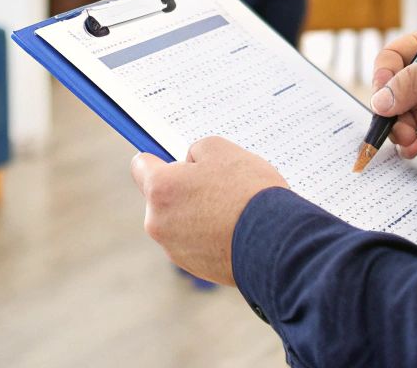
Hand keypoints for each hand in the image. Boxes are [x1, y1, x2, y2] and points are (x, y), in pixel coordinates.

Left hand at [130, 137, 287, 285]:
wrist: (275, 242)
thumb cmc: (248, 192)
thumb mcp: (221, 149)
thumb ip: (195, 152)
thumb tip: (189, 165)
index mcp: (160, 189)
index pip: (140, 166)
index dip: (158, 158)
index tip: (173, 160)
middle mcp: (158, 222)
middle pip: (162, 196)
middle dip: (183, 189)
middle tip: (217, 184)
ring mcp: (174, 249)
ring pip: (180, 220)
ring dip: (198, 213)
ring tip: (232, 209)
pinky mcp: (194, 268)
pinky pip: (196, 243)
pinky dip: (209, 236)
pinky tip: (235, 229)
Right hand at [370, 30, 416, 158]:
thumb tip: (380, 100)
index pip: (394, 58)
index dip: (383, 75)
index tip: (381, 95)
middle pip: (395, 92)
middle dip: (389, 110)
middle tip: (391, 126)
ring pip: (405, 117)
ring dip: (400, 130)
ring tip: (407, 141)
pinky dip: (412, 144)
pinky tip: (415, 148)